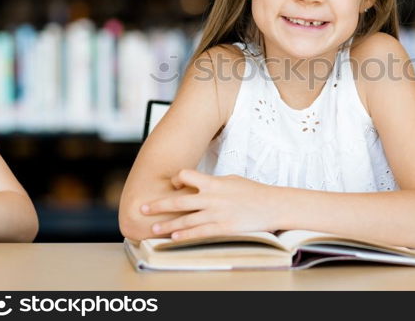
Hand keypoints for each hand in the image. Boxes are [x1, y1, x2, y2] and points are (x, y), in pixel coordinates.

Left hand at [141, 169, 279, 241]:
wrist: (272, 205)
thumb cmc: (252, 191)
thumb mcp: (231, 180)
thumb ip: (213, 183)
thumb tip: (200, 184)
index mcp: (214, 182)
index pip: (186, 175)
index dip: (176, 179)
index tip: (172, 184)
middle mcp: (212, 198)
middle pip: (179, 201)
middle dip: (158, 205)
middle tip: (142, 209)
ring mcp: (217, 214)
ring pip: (186, 221)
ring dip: (167, 226)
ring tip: (153, 229)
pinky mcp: (223, 228)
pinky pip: (200, 233)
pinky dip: (185, 236)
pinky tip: (175, 238)